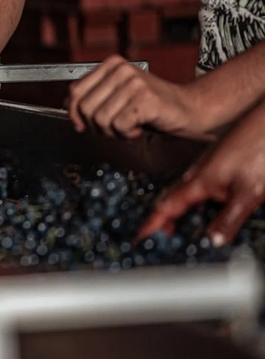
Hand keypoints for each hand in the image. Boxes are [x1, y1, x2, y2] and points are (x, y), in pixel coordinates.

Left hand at [67, 56, 204, 139]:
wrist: (189, 108)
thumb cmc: (151, 105)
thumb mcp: (117, 96)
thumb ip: (94, 97)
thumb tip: (68, 108)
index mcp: (111, 65)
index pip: (75, 91)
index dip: (74, 113)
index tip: (82, 124)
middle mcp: (122, 70)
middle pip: (85, 107)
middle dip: (95, 126)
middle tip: (112, 127)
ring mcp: (134, 83)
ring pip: (100, 119)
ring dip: (112, 131)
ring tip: (128, 126)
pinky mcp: (145, 99)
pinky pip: (118, 126)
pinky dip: (126, 134)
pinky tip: (138, 127)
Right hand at [137, 102, 264, 244]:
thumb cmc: (259, 148)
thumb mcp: (247, 193)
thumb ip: (228, 220)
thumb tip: (212, 242)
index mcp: (197, 182)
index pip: (165, 209)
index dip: (151, 225)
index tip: (138, 238)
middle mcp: (198, 175)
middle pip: (172, 201)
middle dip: (164, 221)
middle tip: (162, 238)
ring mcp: (210, 168)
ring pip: (188, 195)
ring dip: (182, 212)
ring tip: (185, 228)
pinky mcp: (222, 165)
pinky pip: (203, 189)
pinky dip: (200, 204)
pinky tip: (213, 208)